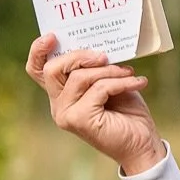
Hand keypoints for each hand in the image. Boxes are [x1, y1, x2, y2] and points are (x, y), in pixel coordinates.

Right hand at [26, 33, 165, 174]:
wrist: (142, 143)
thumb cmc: (127, 112)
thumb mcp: (109, 82)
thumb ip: (95, 68)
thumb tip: (97, 44)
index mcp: (61, 94)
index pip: (37, 70)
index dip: (38, 51)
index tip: (52, 36)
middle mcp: (58, 106)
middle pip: (53, 69)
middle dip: (80, 56)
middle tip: (105, 55)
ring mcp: (66, 114)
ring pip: (80, 77)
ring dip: (109, 70)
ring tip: (129, 72)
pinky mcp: (79, 120)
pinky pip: (99, 88)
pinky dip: (121, 82)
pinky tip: (138, 82)